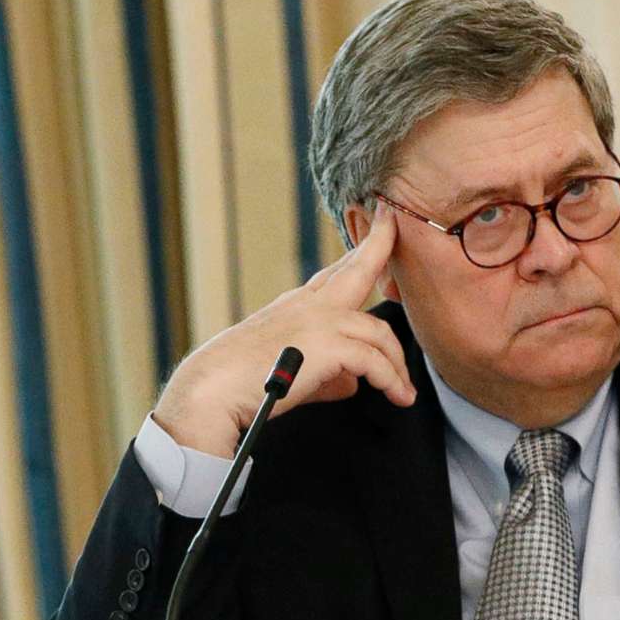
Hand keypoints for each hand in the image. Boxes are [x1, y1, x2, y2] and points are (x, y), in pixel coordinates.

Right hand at [151, 210, 413, 456]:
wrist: (214, 389)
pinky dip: (390, 380)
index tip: (378, 225)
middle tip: (394, 223)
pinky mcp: (328, 346)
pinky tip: (397, 396)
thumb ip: (327, 374)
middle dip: (380, 243)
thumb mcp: (292, 371)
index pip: (335, 273)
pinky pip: (375, 362)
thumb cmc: (242, 382)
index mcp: (297, 306)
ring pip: (379, 332)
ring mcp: (320, 322)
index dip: (359, 250)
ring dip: (397, 364)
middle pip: (357, 270)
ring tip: (404, 391)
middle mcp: (310, 306)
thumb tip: (353, 384)